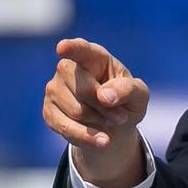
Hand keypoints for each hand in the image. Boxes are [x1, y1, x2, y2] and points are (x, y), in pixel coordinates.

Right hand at [42, 37, 149, 187]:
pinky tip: (101, 139)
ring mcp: (54, 88)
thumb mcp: (138, 95)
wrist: (113, 126)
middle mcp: (68, 68)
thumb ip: (127, 89)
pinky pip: (66, 127)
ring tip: (109, 120)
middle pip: (83, 88)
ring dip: (99, 121)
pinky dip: (88, 137)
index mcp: (93, 57)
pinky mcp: (49, 111)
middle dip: (105, 107)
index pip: (80, 49)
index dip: (71, 48)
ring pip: (76, 110)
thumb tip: (104, 96)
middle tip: (120, 116)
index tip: (62, 48)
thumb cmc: (126, 101)